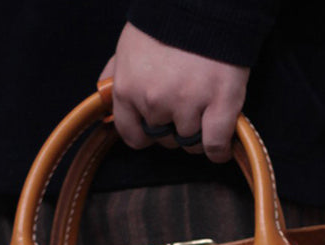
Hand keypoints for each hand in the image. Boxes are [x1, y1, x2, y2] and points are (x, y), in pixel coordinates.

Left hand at [100, 23, 249, 162]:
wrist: (205, 4)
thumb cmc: (166, 24)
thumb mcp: (128, 47)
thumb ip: (115, 76)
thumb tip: (104, 102)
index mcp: (128, 89)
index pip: (133, 136)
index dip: (146, 134)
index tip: (157, 128)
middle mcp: (154, 101)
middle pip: (164, 139)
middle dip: (173, 127)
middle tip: (184, 105)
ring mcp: (187, 104)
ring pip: (190, 142)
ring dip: (197, 134)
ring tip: (204, 112)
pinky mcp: (219, 104)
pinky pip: (215, 145)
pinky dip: (218, 150)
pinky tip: (220, 148)